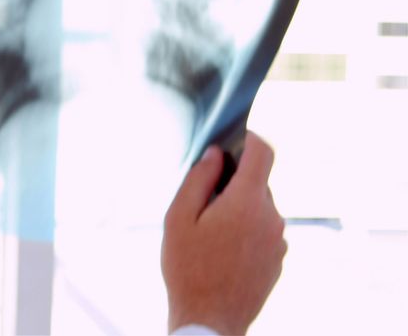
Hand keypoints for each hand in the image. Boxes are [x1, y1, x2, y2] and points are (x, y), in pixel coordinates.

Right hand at [162, 133, 286, 334]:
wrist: (209, 320)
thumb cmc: (187, 269)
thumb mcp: (178, 218)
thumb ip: (198, 180)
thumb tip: (215, 155)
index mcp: (246, 202)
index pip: (263, 153)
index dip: (251, 139)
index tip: (237, 139)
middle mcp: (271, 218)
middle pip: (257, 184)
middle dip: (233, 185)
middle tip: (203, 207)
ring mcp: (279, 241)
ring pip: (260, 209)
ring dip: (239, 211)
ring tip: (210, 237)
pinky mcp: (279, 260)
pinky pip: (264, 232)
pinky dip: (246, 233)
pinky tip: (222, 254)